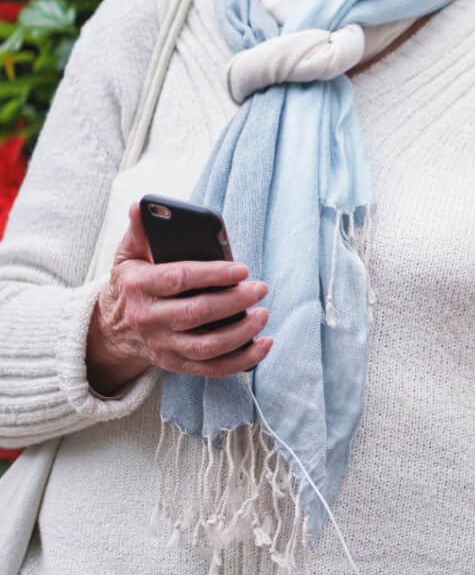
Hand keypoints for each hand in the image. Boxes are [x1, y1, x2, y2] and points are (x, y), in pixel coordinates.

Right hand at [86, 203, 271, 394]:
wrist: (110, 328)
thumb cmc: (131, 285)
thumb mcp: (128, 256)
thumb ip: (140, 232)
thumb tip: (143, 206)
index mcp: (138, 287)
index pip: (179, 279)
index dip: (214, 274)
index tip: (242, 269)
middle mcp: (148, 319)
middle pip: (197, 313)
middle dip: (235, 301)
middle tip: (260, 288)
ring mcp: (161, 345)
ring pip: (207, 346)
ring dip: (242, 332)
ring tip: (263, 313)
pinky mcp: (174, 363)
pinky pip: (211, 368)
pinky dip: (241, 360)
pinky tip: (263, 344)